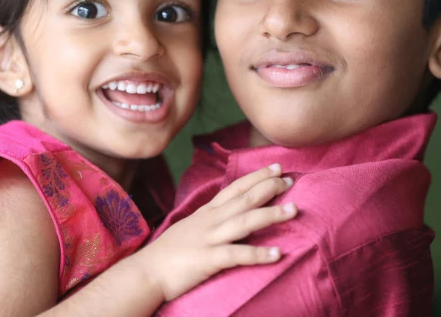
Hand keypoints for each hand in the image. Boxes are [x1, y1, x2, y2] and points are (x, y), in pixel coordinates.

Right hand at [135, 164, 296, 300]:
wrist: (147, 272)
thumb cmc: (170, 252)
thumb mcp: (192, 226)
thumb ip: (212, 218)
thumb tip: (232, 212)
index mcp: (207, 212)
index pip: (236, 187)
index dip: (257, 176)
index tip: (277, 168)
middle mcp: (210, 220)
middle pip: (244, 199)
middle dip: (269, 187)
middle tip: (290, 180)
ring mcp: (209, 239)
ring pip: (245, 221)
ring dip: (271, 214)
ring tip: (294, 210)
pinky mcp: (208, 260)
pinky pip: (238, 255)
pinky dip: (258, 254)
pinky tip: (277, 254)